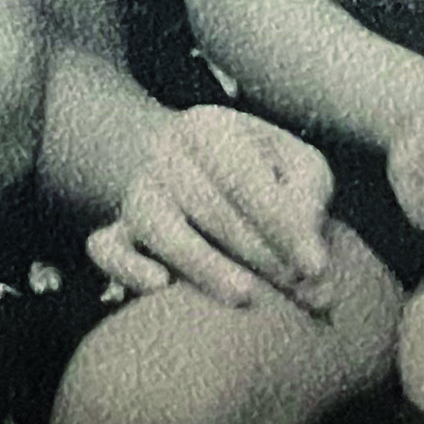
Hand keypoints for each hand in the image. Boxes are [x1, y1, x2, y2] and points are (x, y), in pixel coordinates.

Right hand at [85, 105, 336, 309]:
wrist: (186, 161)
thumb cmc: (256, 168)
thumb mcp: (293, 162)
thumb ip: (308, 196)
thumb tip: (309, 257)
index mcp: (208, 127)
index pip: (245, 178)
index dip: (284, 227)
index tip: (318, 269)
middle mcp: (163, 154)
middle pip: (209, 208)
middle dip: (260, 256)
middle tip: (300, 292)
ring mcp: (136, 192)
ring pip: (157, 227)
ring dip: (203, 264)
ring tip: (245, 296)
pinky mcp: (115, 229)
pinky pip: (105, 248)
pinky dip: (126, 267)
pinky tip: (162, 285)